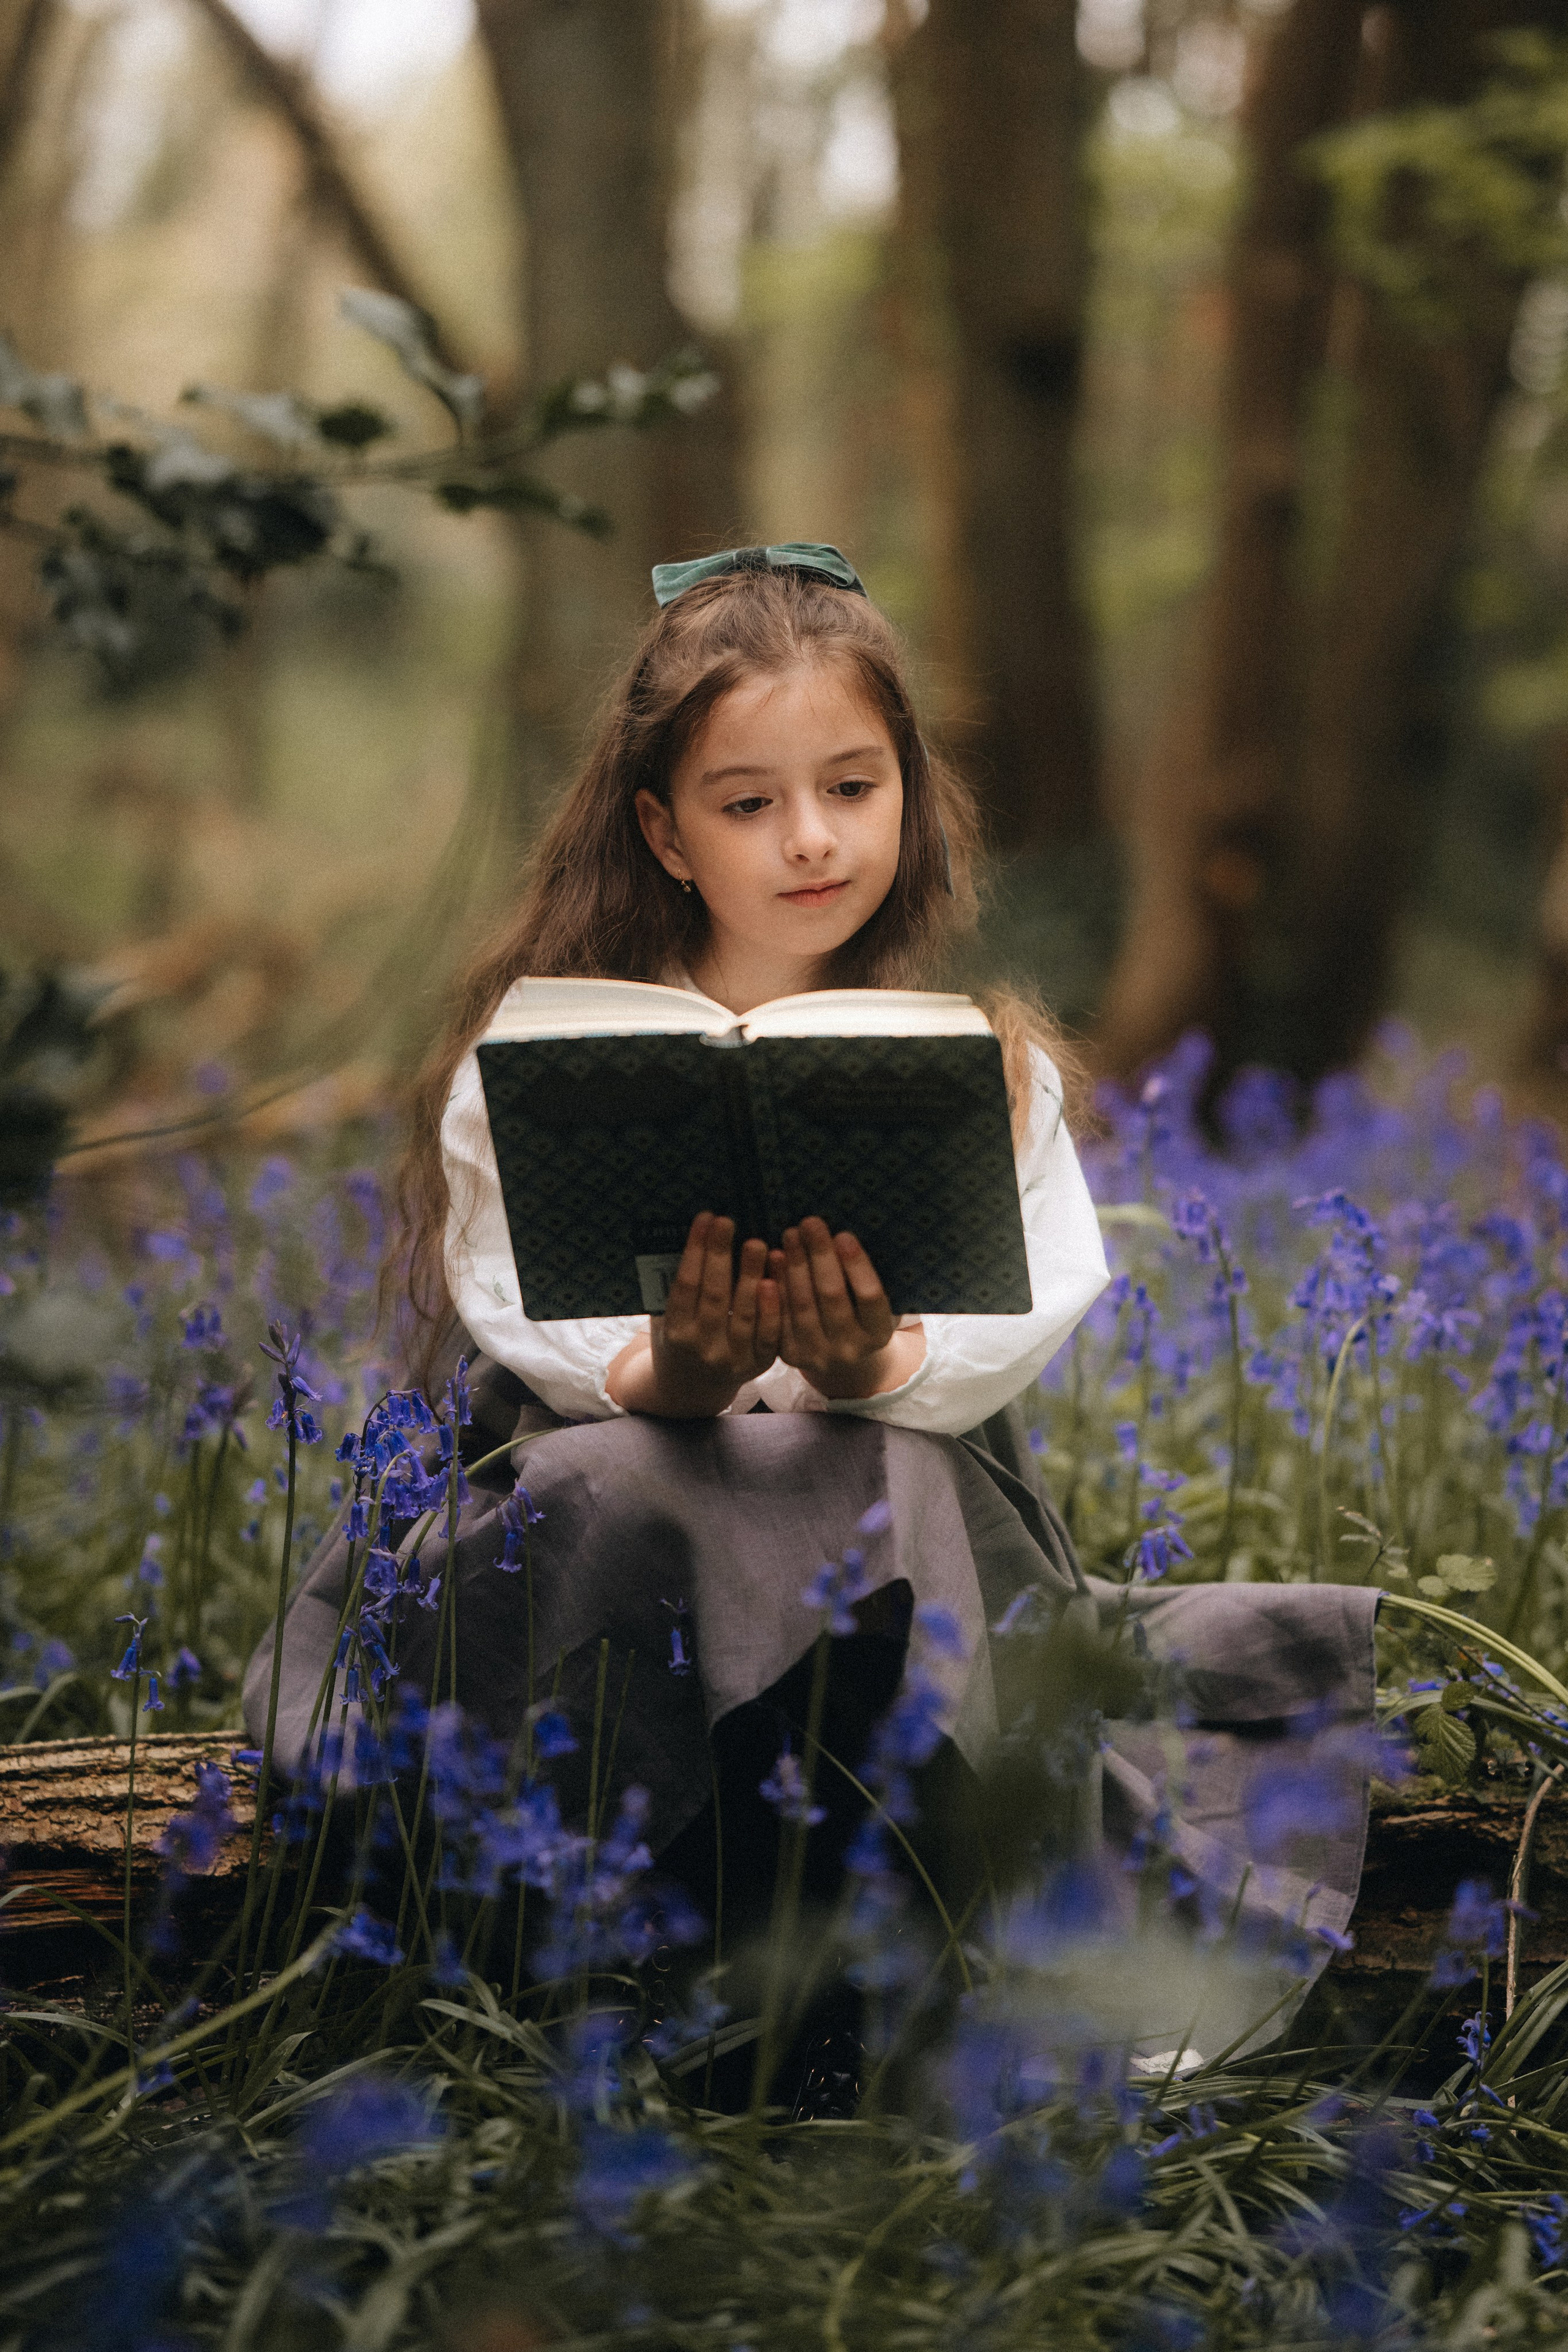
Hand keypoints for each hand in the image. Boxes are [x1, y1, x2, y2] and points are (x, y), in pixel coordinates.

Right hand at [607, 1212, 778, 1417]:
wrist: (690, 1388)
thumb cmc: (678, 1340)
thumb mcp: (665, 1317)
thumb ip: (674, 1287)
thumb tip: (694, 1236)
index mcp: (675, 1334)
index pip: (685, 1286)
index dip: (695, 1251)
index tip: (705, 1219)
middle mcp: (702, 1349)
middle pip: (714, 1296)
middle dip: (720, 1256)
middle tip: (728, 1222)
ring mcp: (732, 1360)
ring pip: (743, 1314)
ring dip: (750, 1276)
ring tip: (757, 1243)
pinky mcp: (758, 1365)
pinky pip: (769, 1334)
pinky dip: (772, 1308)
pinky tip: (772, 1280)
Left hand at [771, 1218, 923, 1400]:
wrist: (839, 1360)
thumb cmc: (858, 1316)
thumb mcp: (869, 1303)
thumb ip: (860, 1276)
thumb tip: (838, 1234)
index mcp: (879, 1334)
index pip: (870, 1296)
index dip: (857, 1265)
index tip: (843, 1234)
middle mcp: (850, 1349)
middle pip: (833, 1296)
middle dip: (820, 1256)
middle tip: (811, 1223)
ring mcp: (818, 1355)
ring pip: (803, 1304)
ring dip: (795, 1265)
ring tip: (792, 1234)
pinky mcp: (791, 1355)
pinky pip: (780, 1315)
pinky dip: (777, 1283)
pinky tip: (774, 1257)